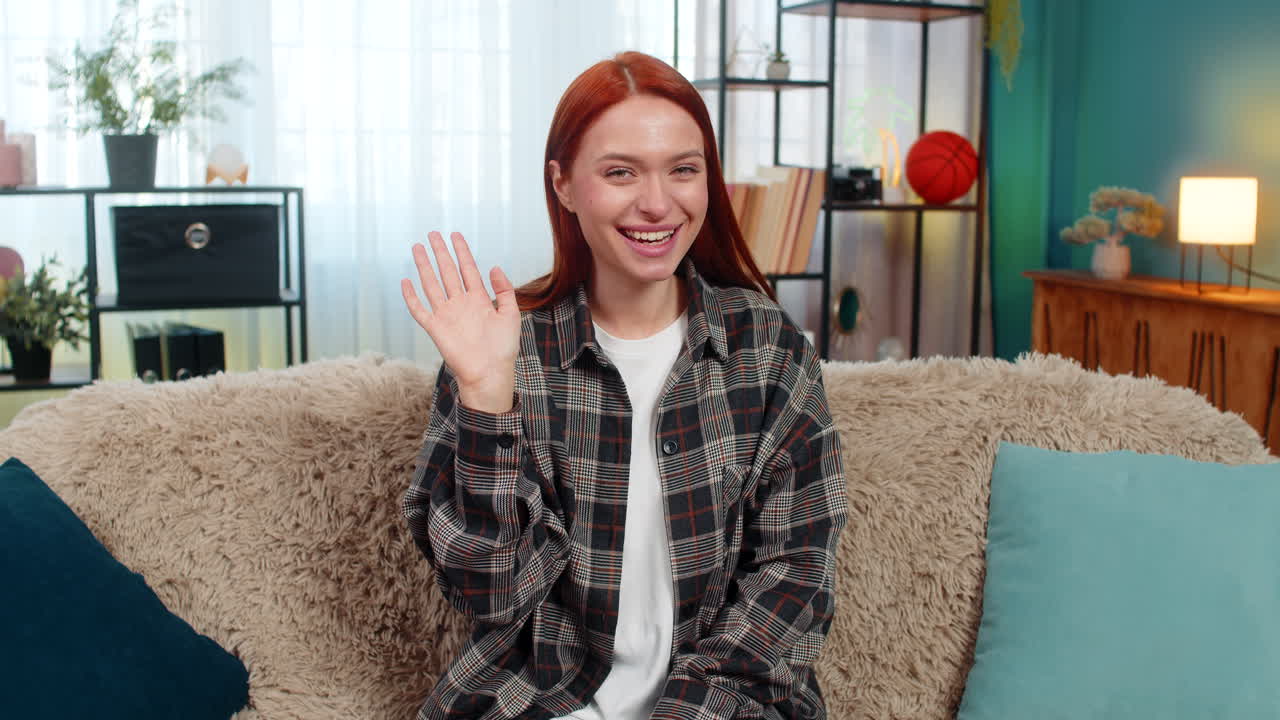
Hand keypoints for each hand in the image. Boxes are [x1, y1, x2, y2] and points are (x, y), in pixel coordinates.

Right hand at [402, 232, 519, 413]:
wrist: (490, 372)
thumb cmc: (503, 348)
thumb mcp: (511, 314)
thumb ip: (504, 290)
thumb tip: (494, 266)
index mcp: (479, 299)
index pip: (468, 269)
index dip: (462, 252)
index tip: (455, 235)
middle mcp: (461, 304)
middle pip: (448, 272)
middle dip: (440, 252)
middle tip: (433, 234)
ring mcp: (446, 315)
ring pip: (432, 284)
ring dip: (424, 267)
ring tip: (417, 248)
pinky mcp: (435, 328)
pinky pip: (419, 310)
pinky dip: (411, 297)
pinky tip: (405, 282)